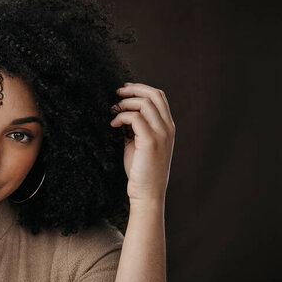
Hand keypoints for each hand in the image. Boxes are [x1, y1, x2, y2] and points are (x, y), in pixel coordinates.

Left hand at [110, 82, 175, 204]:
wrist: (147, 193)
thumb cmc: (141, 170)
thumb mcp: (140, 144)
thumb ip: (136, 128)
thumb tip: (122, 113)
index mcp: (167, 127)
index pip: (159, 97)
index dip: (141, 89)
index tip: (124, 90)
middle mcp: (167, 128)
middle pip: (154, 95)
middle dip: (133, 89)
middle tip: (117, 92)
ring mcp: (161, 134)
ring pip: (145, 103)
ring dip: (126, 103)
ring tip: (114, 110)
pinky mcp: (150, 141)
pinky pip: (135, 118)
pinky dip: (121, 116)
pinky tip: (113, 125)